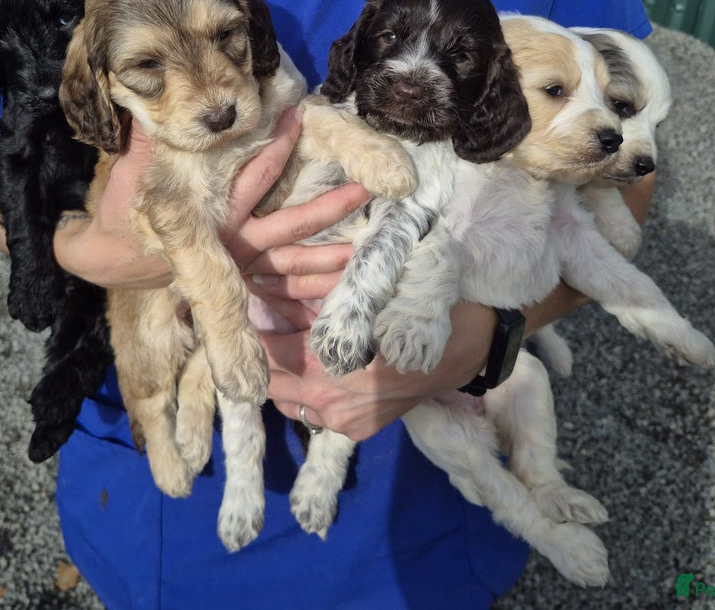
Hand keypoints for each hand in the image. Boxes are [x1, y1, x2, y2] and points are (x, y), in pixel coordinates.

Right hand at [55, 107, 369, 290]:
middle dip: (329, 206)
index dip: (281, 145)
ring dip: (327, 256)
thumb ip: (153, 138)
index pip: (256, 174)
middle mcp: (231, 238)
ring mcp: (237, 262)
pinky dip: (309, 289)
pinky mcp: (238, 278)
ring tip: (361, 246)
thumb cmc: (122, 211)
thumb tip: (162, 100)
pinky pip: (280, 289)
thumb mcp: (133, 170)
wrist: (107, 260)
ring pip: (291, 260)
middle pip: (289, 224)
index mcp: (211, 210)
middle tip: (364, 189)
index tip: (304, 119)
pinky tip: (337, 281)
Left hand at [263, 300, 494, 440]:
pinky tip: (315, 366)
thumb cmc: (416, 305)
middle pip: (272, 385)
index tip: (242, 315)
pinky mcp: (359, 430)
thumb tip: (265, 284)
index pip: (267, 356)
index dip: (252, 334)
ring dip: (283, 376)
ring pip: (290, 402)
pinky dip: (308, 391)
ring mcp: (346, 423)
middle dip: (263, 358)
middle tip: (259, 330)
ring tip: (285, 347)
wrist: (471, 342)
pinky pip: (316, 412)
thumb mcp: (360, 294)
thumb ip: (310, 298)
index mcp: (329, 367)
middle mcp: (331, 403)